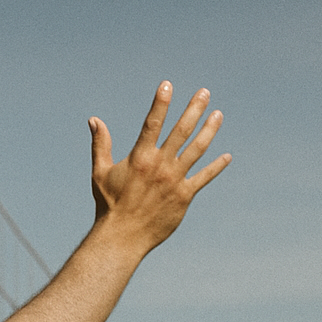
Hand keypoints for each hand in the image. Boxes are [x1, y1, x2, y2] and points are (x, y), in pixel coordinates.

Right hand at [89, 82, 230, 251]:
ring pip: (197, 149)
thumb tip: (94, 120)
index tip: (167, 84)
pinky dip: (216, 166)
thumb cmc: (109, 204)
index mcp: (140, 157)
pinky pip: (204, 177)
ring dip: (209, 130)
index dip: (160, 102)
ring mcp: (175, 180)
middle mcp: (160, 165)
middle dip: (194, 109)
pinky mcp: (184, 196)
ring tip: (218, 115)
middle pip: (181, 130)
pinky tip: (227, 156)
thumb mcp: (100, 172)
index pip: (152, 123)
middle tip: (204, 92)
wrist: (122, 236)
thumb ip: (101, 144)